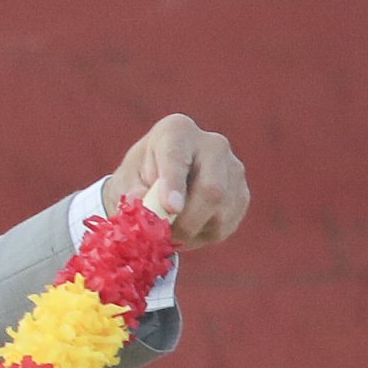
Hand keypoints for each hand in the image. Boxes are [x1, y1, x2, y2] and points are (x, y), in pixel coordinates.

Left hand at [99, 113, 250, 248]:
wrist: (161, 182)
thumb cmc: (139, 178)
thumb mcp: (125, 182)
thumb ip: (131, 192)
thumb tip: (141, 203)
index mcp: (176, 131)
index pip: (177, 156)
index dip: (174, 183)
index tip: (171, 208)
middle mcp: (213, 144)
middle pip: (212, 189)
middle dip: (187, 221)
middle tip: (165, 236)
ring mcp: (233, 169)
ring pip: (220, 212)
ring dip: (191, 231)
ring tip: (171, 230)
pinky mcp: (242, 195)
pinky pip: (226, 225)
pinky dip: (202, 235)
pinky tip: (187, 227)